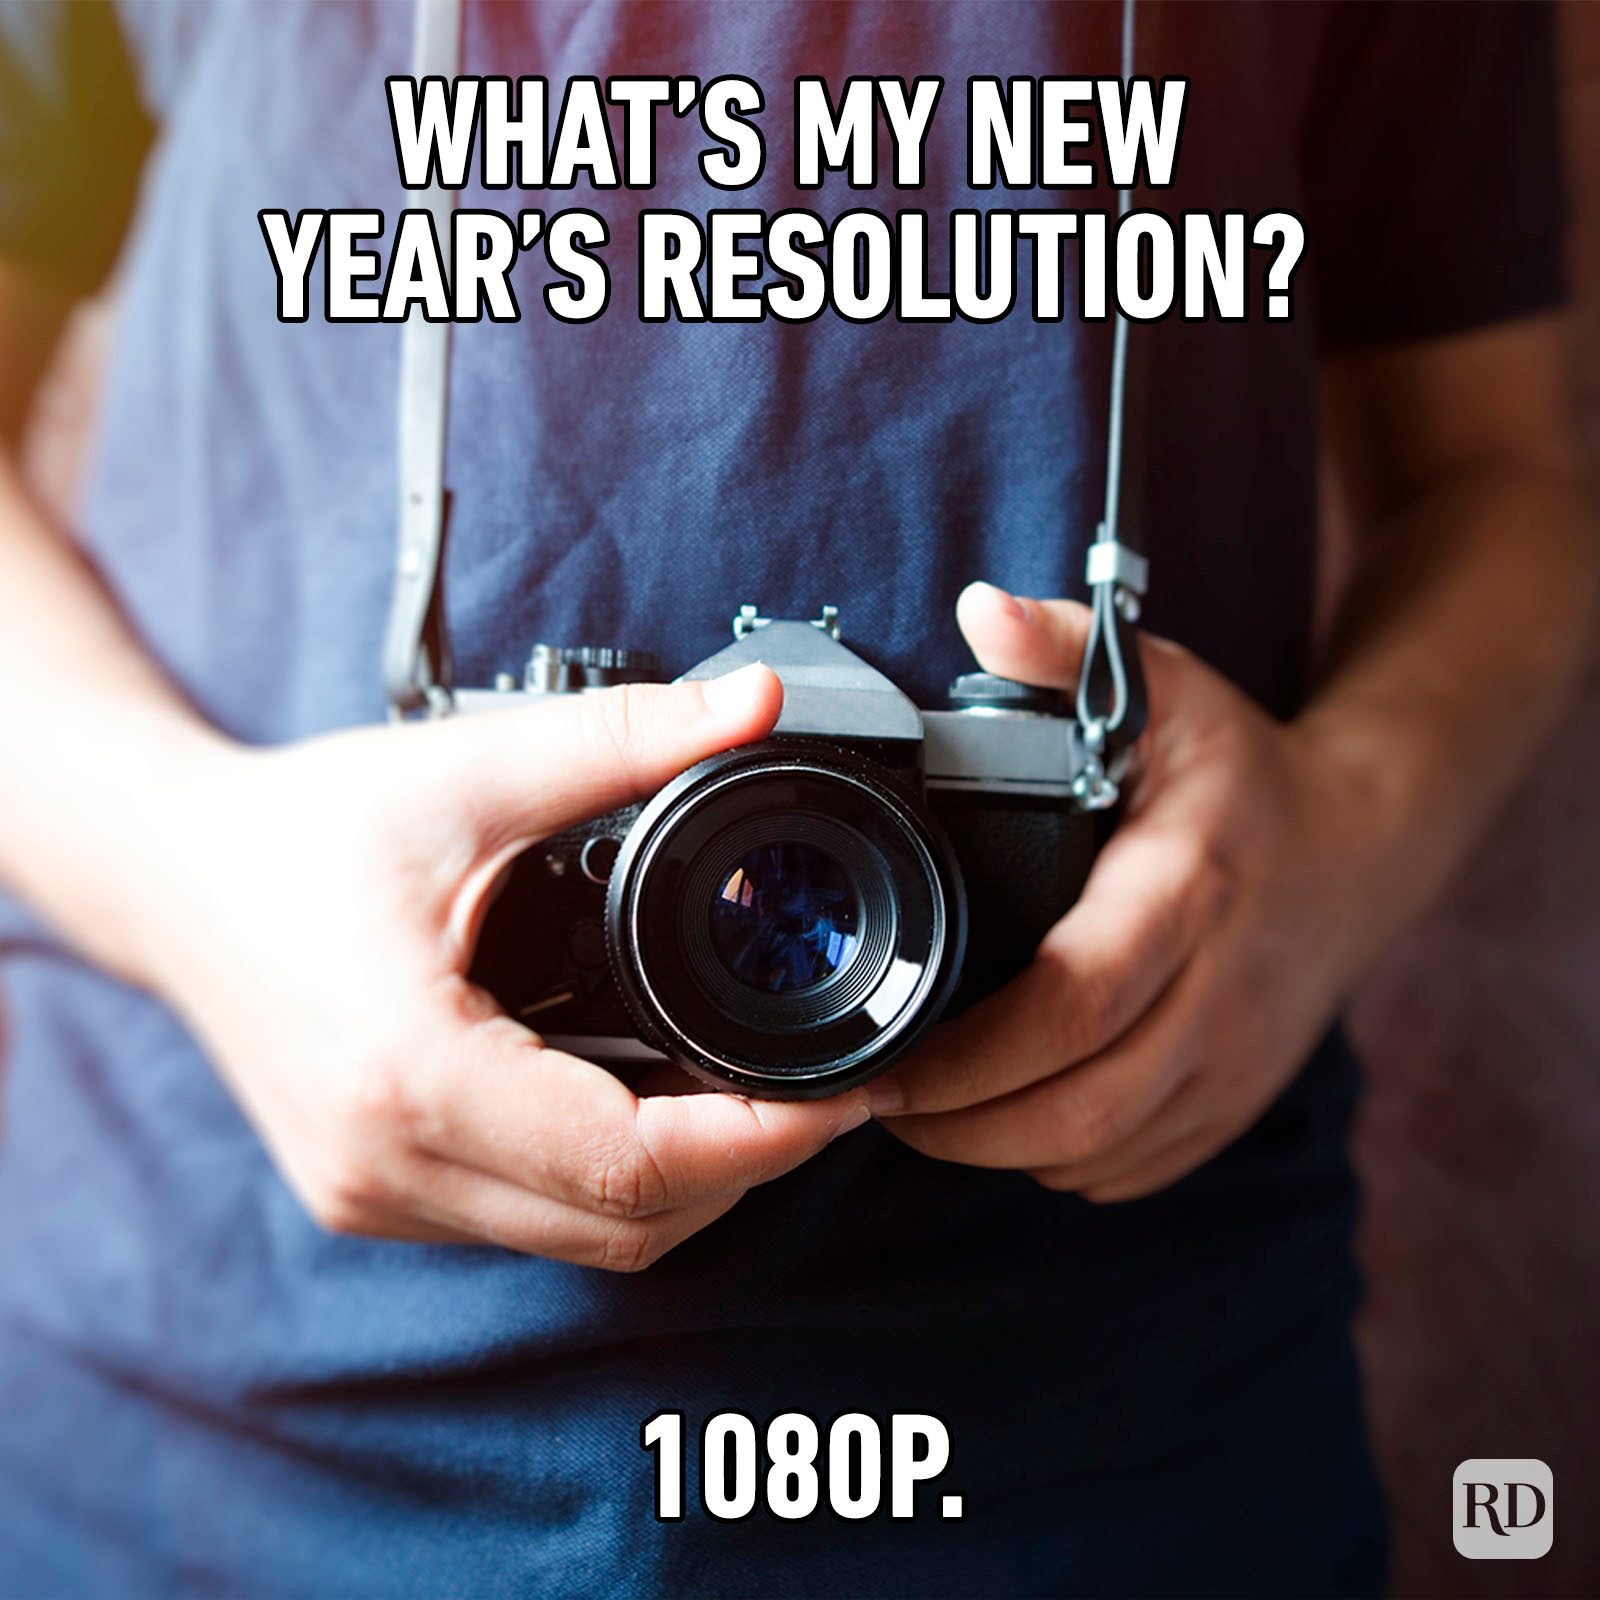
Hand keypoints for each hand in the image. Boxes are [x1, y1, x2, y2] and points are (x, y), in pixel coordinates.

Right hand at [129, 666, 870, 1268]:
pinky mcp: (374, 1192)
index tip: (847, 1092)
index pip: (633, 1165)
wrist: (169, 877)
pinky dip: (615, 1182)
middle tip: (822, 1088)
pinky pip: (531, 1221)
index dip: (765, 1139)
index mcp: (409, 1074)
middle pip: (624, 1226)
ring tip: (757, 1095)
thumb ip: (622, 739)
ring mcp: (374, 1195)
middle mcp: (387, 1165)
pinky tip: (657, 1108)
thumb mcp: (467, 772)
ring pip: (583, 1240)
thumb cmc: (297, 829)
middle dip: (749, 1167)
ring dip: (687, 1184)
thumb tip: (752, 707)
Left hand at [868, 581, 1401, 1200]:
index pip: (1074, 1004)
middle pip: (1081, 1110)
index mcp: (1187, 893)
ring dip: (997, 1148)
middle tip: (880, 1098)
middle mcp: (1221, 996)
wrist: (1361, 850)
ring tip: (924, 1112)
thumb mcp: (1163, 687)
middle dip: (961, 1128)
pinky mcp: (1236, 1104)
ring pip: (1101, 1154)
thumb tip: (979, 610)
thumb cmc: (1238, 772)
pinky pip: (1133, 1170)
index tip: (884, 1062)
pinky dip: (1057, 1158)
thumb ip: (1066, 646)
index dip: (969, 1056)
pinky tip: (1008, 1117)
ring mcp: (1237, 1064)